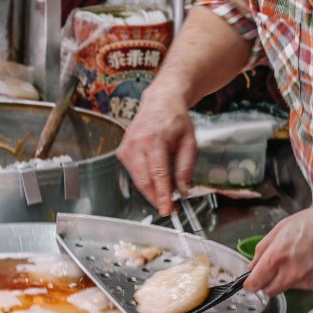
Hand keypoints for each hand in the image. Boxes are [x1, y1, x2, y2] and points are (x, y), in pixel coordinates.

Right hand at [115, 89, 196, 216]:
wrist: (159, 103)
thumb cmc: (175, 120)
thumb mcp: (189, 141)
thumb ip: (186, 167)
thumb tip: (183, 190)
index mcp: (154, 139)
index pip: (158, 174)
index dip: (162, 195)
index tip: (167, 209)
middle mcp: (136, 144)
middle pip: (144, 181)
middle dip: (156, 198)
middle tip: (170, 208)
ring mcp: (126, 148)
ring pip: (138, 180)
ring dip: (152, 191)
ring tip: (167, 193)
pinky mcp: (122, 152)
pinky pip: (134, 173)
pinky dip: (146, 180)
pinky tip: (156, 179)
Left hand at [244, 202, 312, 295]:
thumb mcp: (284, 225)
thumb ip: (264, 246)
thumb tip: (253, 264)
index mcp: (277, 255)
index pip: (255, 281)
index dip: (250, 283)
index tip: (250, 283)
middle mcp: (289, 273)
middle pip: (269, 290)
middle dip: (267, 282)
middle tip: (274, 270)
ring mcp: (304, 282)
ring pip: (287, 288)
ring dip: (287, 279)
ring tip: (300, 259)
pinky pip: (304, 286)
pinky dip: (304, 277)